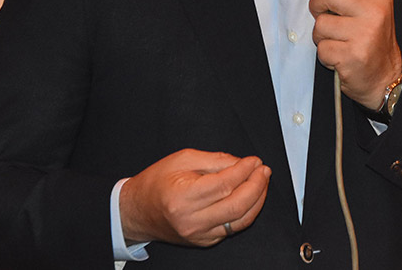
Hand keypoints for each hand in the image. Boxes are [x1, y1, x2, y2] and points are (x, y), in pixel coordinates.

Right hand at [119, 149, 270, 245]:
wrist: (138, 211)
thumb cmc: (156, 183)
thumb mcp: (182, 160)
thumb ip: (215, 160)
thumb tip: (242, 163)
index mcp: (183, 197)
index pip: (224, 185)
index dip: (244, 171)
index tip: (254, 161)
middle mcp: (191, 220)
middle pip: (237, 205)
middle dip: (257, 185)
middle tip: (263, 170)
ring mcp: (199, 234)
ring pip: (240, 220)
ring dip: (257, 200)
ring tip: (261, 182)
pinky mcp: (204, 241)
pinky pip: (233, 228)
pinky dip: (246, 212)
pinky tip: (251, 197)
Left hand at [308, 0, 401, 109]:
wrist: (384, 78)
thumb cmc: (373, 42)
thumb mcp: (373, 8)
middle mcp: (374, 12)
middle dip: (317, 5)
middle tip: (325, 16)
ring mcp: (364, 34)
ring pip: (320, 24)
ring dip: (321, 35)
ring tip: (338, 41)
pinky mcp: (352, 55)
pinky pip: (322, 48)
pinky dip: (325, 54)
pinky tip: (340, 56)